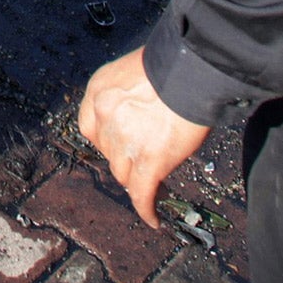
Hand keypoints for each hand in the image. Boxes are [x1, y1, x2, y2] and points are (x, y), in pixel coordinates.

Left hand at [79, 49, 209, 227]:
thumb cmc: (174, 63)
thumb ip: (129, 95)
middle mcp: (105, 115)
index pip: (90, 127)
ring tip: (155, 184)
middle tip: (143, 161)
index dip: (105, 140)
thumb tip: (142, 116)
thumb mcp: (136, 71)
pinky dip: (147, 209)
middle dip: (125, 158)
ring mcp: (124, 140)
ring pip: (123, 173)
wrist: (192, 67)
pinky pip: (142, 194)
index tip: (119, 146)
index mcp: (99, 90)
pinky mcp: (149, 160)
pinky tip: (153, 219)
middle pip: (108, 151)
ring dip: (137, 179)